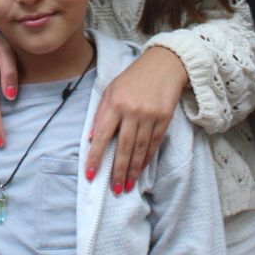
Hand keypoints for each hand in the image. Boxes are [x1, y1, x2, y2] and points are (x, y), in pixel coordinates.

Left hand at [85, 46, 187, 194]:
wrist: (163, 65)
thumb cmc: (132, 78)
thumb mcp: (111, 90)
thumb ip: (101, 114)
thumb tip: (91, 139)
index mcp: (115, 103)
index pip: (102, 135)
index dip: (96, 156)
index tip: (91, 174)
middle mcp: (132, 111)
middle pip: (123, 147)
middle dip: (118, 171)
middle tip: (114, 189)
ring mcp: (149, 116)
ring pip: (139, 149)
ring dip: (132, 169)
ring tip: (127, 186)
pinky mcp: (164, 119)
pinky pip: (153, 143)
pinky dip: (146, 158)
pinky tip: (140, 169)